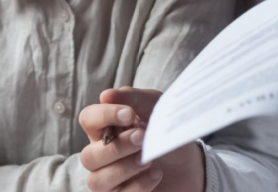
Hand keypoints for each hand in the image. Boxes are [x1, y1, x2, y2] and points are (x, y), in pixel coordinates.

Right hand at [78, 87, 203, 191]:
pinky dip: (139, 185)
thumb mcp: (154, 107)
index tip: (129, 114)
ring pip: (97, 181)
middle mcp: (101, 155)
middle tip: (142, 138)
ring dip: (124, 169)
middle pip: (88, 156)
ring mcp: (109, 180)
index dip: (103, 116)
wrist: (189, 161)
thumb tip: (105, 95)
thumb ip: (132, 98)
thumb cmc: (164, 130)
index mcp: (105, 128)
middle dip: (116, 147)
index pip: (88, 119)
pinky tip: (156, 174)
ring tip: (149, 159)